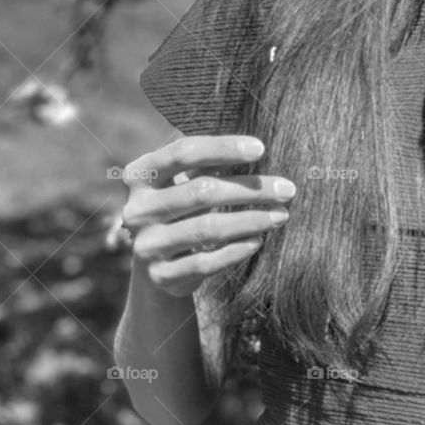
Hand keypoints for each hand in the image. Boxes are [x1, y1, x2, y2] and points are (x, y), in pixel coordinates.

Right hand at [119, 134, 295, 297]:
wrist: (158, 266)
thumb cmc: (182, 211)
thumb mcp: (184, 182)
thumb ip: (209, 164)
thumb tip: (257, 149)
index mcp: (140, 174)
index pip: (183, 152)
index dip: (223, 148)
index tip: (261, 148)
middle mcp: (137, 209)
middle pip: (201, 191)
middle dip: (249, 189)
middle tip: (288, 190)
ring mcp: (147, 244)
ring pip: (207, 228)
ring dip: (251, 220)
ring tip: (281, 215)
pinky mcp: (161, 276)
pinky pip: (206, 262)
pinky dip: (236, 250)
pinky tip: (258, 241)